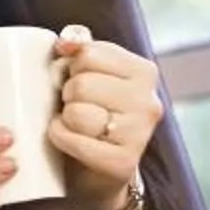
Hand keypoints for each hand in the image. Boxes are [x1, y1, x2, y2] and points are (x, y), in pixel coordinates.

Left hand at [47, 23, 161, 205]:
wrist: (97, 169)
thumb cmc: (90, 111)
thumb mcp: (89, 73)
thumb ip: (80, 47)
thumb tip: (67, 41)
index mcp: (144, 71)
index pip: (88, 54)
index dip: (72, 68)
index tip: (80, 82)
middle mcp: (149, 102)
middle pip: (81, 84)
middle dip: (67, 95)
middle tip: (75, 106)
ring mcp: (140, 134)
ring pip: (77, 112)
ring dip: (65, 118)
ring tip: (75, 124)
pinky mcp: (123, 162)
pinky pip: (74, 140)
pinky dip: (60, 138)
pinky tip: (68, 140)